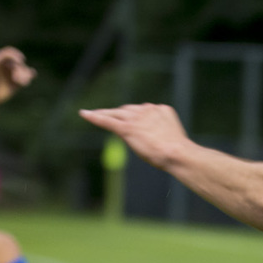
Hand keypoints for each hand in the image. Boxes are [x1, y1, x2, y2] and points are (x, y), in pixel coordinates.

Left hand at [0, 46, 34, 106]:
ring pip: (23, 70)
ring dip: (25, 74)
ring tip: (23, 83)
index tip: (20, 60)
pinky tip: (32, 75)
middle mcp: (6, 66)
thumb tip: (10, 56)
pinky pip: (25, 78)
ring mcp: (12, 75)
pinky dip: (30, 76)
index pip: (9, 53)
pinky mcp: (16, 84)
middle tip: (16, 80)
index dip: (15, 54)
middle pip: (18, 63)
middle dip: (19, 70)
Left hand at [79, 103, 193, 168]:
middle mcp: (147, 109)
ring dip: (104, 113)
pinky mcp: (127, 127)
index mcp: (161, 109)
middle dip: (119, 114)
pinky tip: (84, 114)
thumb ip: (161, 133)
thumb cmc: (178, 152)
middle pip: (127, 109)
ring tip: (91, 113)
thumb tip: (155, 141)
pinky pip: (107, 121)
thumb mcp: (171, 137)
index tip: (133, 120)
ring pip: (115, 113)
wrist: (176, 152)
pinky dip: (94, 117)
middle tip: (108, 116)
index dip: (137, 117)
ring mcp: (136, 117)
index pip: (144, 110)